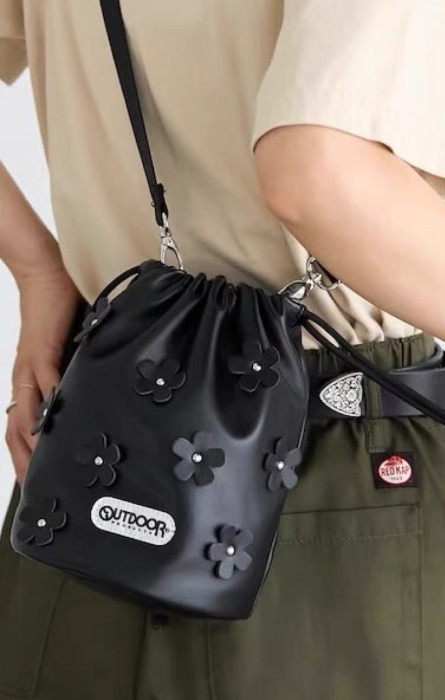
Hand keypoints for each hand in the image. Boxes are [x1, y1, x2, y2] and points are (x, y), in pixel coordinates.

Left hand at [6, 268, 79, 483]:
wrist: (45, 275)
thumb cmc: (59, 311)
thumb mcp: (70, 351)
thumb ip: (78, 372)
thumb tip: (95, 390)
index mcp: (30, 382)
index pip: (21, 426)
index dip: (23, 455)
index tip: (36, 481)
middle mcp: (25, 380)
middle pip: (15, 430)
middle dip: (22, 463)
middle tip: (33, 491)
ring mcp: (31, 368)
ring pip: (23, 415)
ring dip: (30, 445)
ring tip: (42, 470)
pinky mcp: (43, 351)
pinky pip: (46, 383)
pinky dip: (50, 407)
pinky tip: (57, 426)